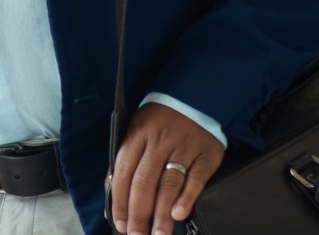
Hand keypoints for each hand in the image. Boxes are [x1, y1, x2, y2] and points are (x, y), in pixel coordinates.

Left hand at [108, 102, 223, 234]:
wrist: (195, 98)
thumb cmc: (161, 120)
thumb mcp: (137, 130)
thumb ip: (127, 159)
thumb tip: (112, 193)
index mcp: (138, 135)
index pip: (124, 172)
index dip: (121, 201)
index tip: (120, 223)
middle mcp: (160, 142)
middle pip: (145, 182)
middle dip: (139, 213)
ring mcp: (184, 148)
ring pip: (169, 184)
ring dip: (162, 213)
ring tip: (158, 234)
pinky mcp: (206, 155)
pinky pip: (196, 179)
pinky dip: (187, 197)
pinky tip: (179, 214)